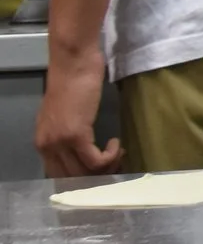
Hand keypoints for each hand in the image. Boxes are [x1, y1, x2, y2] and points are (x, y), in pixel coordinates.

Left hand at [36, 46, 121, 178]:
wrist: (74, 64)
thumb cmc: (73, 83)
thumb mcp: (65, 116)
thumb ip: (66, 135)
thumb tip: (82, 151)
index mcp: (42, 143)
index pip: (59, 175)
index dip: (83, 178)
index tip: (103, 170)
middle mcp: (47, 146)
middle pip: (73, 178)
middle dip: (97, 177)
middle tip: (116, 164)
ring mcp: (59, 141)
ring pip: (85, 173)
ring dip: (107, 167)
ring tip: (118, 154)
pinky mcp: (76, 135)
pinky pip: (96, 160)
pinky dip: (111, 157)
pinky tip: (116, 143)